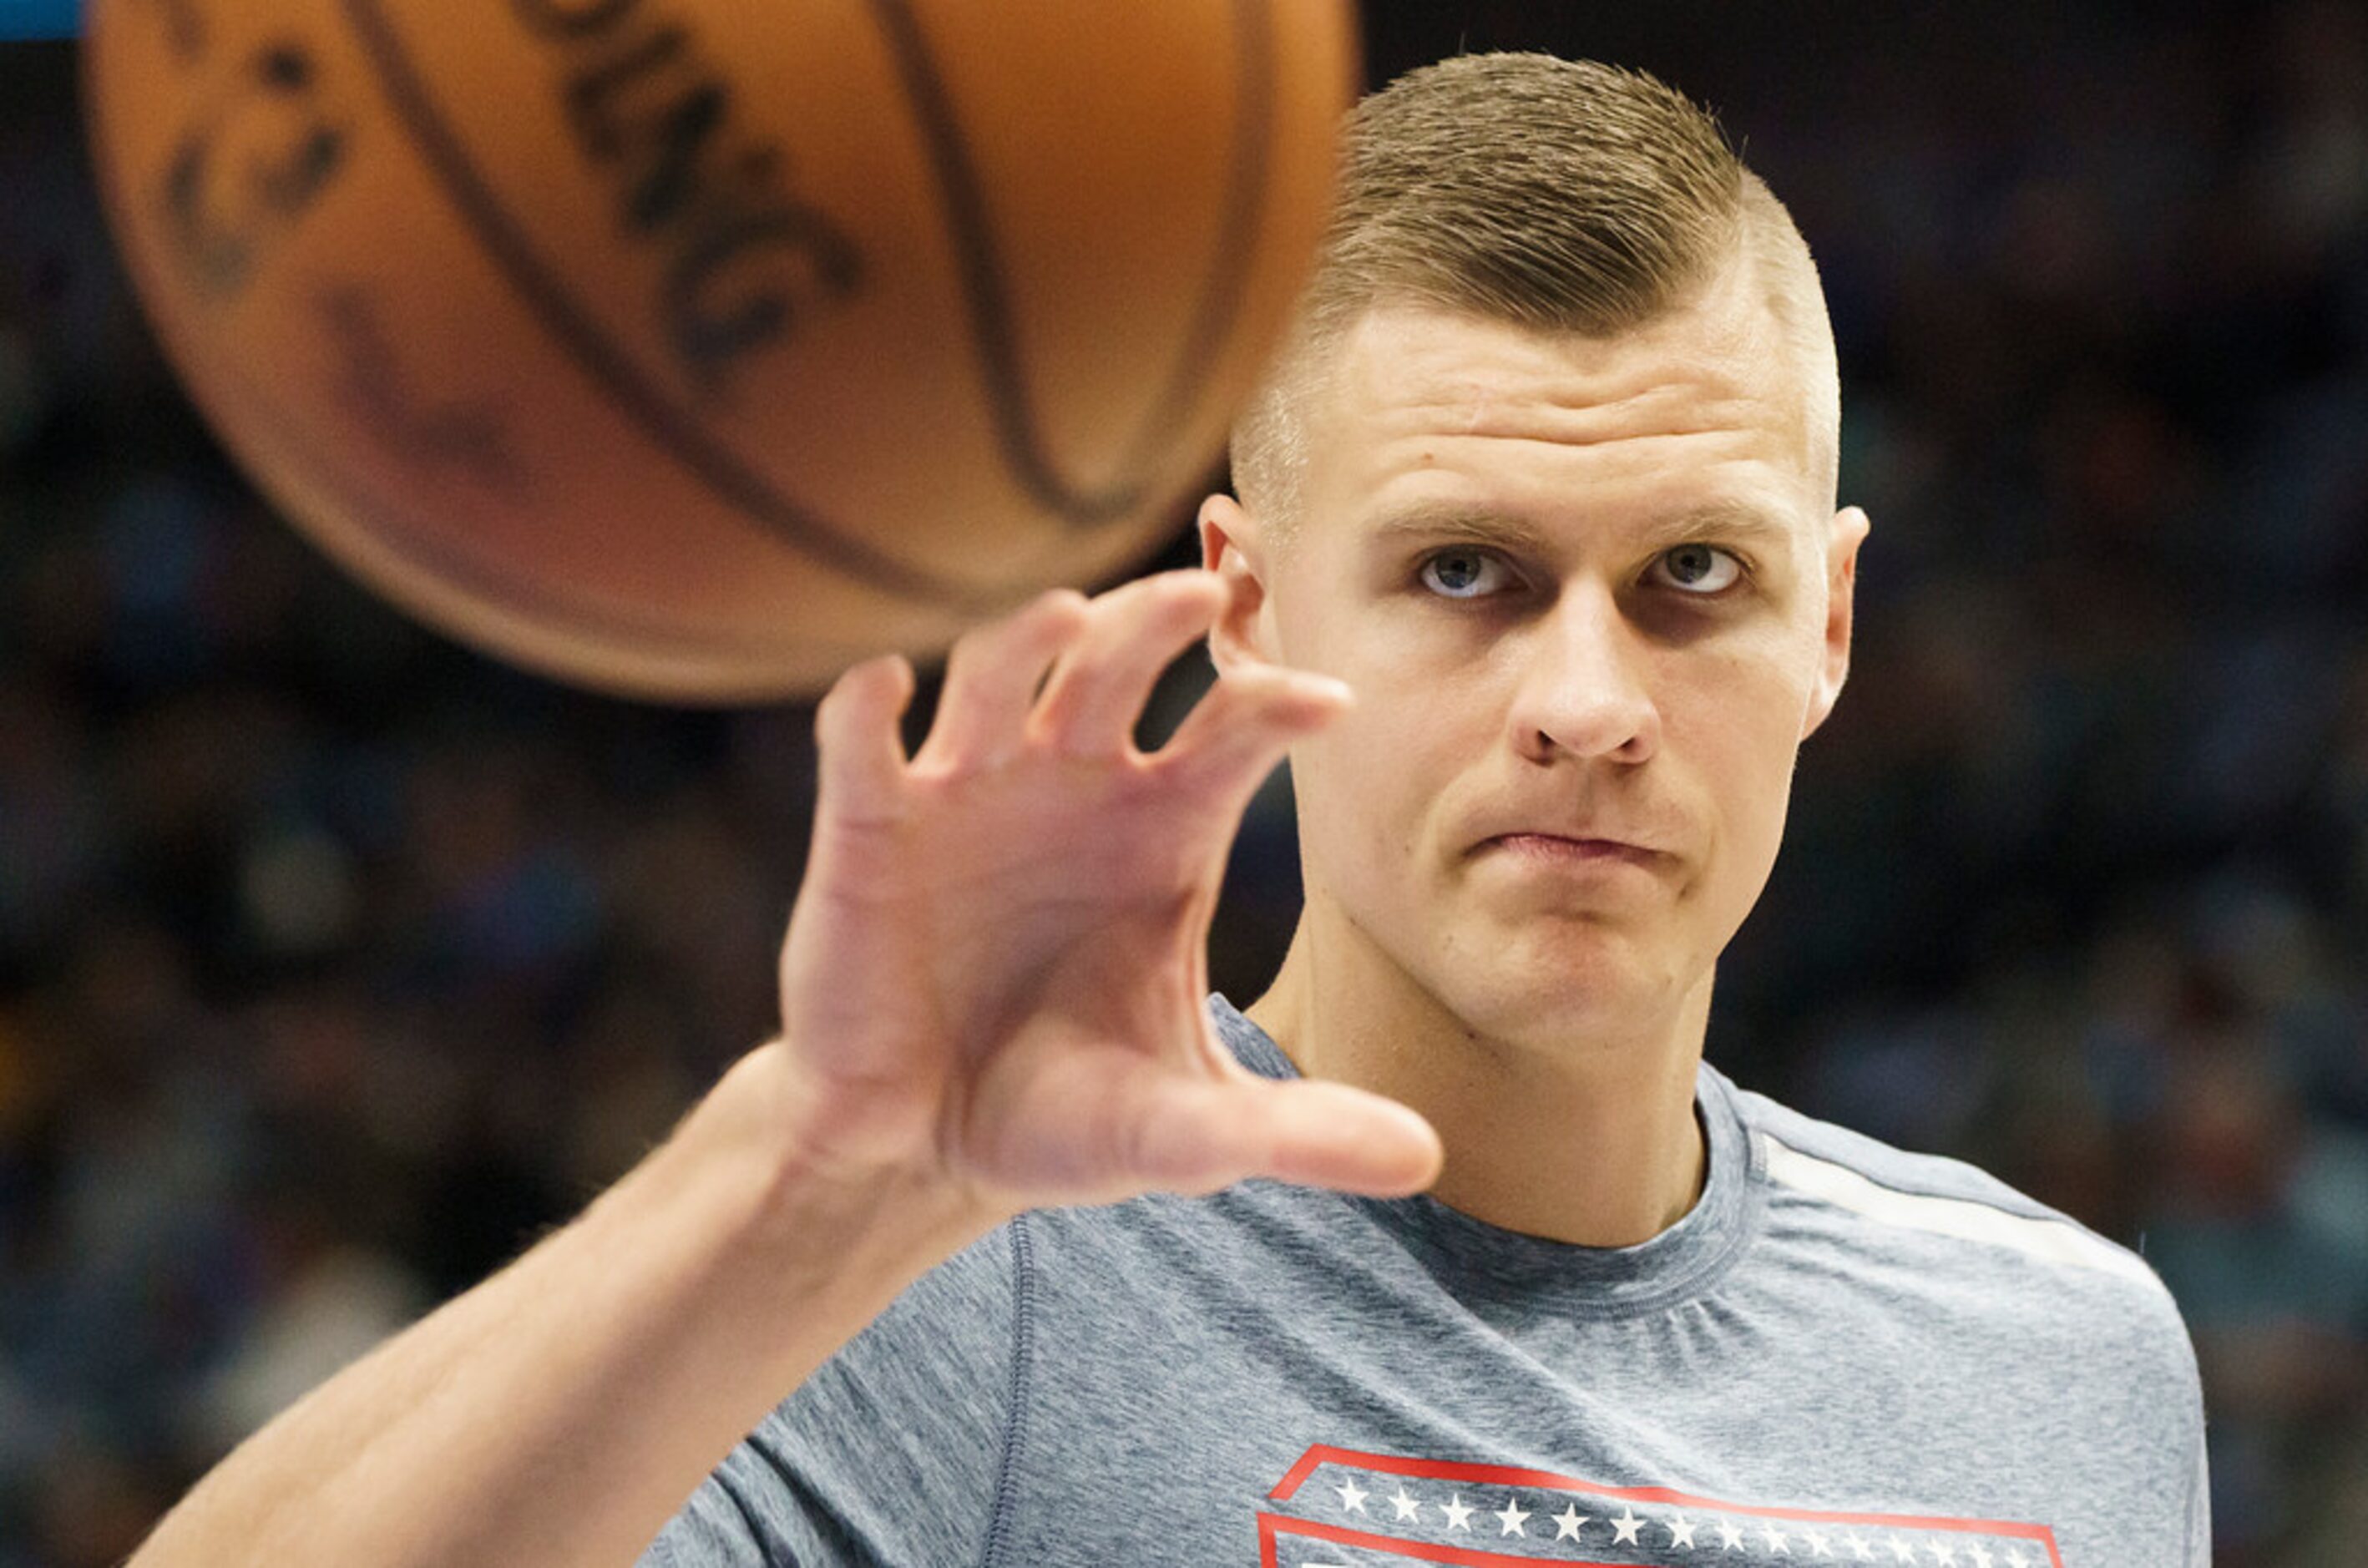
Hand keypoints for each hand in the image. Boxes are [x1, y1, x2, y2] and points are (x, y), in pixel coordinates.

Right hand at [766, 569, 1441, 1221]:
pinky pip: (861, 741)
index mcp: (1164, 829)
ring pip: (999, 672)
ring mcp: (970, 793)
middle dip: (1156, 616)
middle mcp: (1074, 784)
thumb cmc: (1058, 1116)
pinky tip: (887, 686)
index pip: (1235, 728)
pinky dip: (865, 705)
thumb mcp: (1183, 1129)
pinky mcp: (870, 828)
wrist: (918, 1153)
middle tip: (1201, 591)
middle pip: (1123, 660)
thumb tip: (1425, 1158)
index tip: (1329, 705)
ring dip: (1027, 638)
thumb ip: (1294, 1131)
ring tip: (1070, 617)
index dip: (1277, 702)